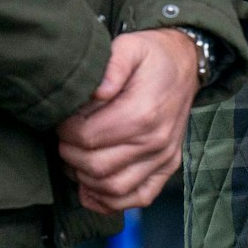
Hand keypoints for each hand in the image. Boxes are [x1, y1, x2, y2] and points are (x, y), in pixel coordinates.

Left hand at [57, 28, 199, 214]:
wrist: (185, 63)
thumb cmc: (152, 56)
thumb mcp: (130, 46)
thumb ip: (111, 66)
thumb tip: (95, 92)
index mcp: (143, 113)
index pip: (88, 138)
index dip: (66, 132)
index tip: (62, 119)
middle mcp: (156, 141)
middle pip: (96, 167)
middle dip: (70, 155)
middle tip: (65, 138)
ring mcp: (164, 157)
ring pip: (113, 188)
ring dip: (85, 178)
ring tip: (76, 158)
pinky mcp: (168, 166)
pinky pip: (138, 198)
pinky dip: (111, 201)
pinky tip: (92, 187)